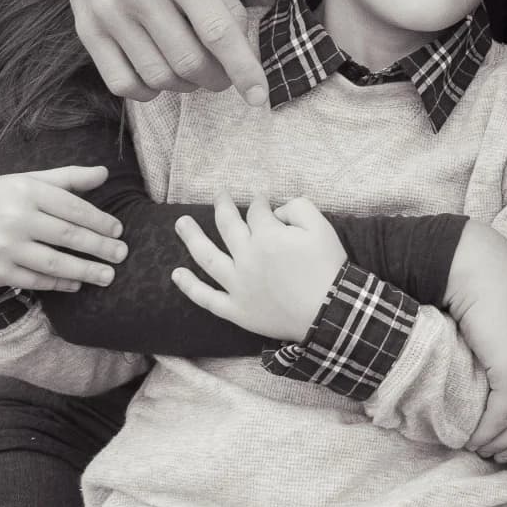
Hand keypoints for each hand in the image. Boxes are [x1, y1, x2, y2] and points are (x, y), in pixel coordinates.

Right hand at [0, 165, 122, 290]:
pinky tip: (77, 283)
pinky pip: (35, 281)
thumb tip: (105, 172)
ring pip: (53, 263)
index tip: (118, 230)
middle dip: (100, 247)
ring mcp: (4, 248)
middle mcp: (14, 219)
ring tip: (109, 276)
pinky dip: (59, 284)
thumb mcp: (26, 182)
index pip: (72, 207)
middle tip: (123, 254)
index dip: (99, 220)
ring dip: (85, 271)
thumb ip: (67, 178)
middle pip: (67, 236)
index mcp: (25, 192)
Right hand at [61, 0, 264, 103]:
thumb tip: (242, 53)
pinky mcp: (87, 29)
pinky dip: (149, 91)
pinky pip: (121, 83)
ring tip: (194, 70)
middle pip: (189, 62)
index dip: (243, 70)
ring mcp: (109, 14)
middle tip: (223, 73)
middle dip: (217, 79)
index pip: (218, 33)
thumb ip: (227, 3)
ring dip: (186, 86)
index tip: (259, 96)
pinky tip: (160, 74)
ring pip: (158, 78)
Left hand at [172, 190, 344, 339]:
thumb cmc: (328, 267)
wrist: (329, 311)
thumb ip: (298, 207)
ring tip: (180, 223)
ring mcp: (237, 284)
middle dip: (223, 206)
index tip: (263, 200)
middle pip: (227, 225)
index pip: (257, 211)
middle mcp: (246, 257)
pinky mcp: (236, 309)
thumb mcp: (322, 227)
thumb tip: (276, 211)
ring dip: (191, 238)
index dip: (260, 202)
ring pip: (208, 257)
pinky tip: (176, 274)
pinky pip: (207, 298)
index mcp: (267, 236)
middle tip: (220, 194)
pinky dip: (190, 287)